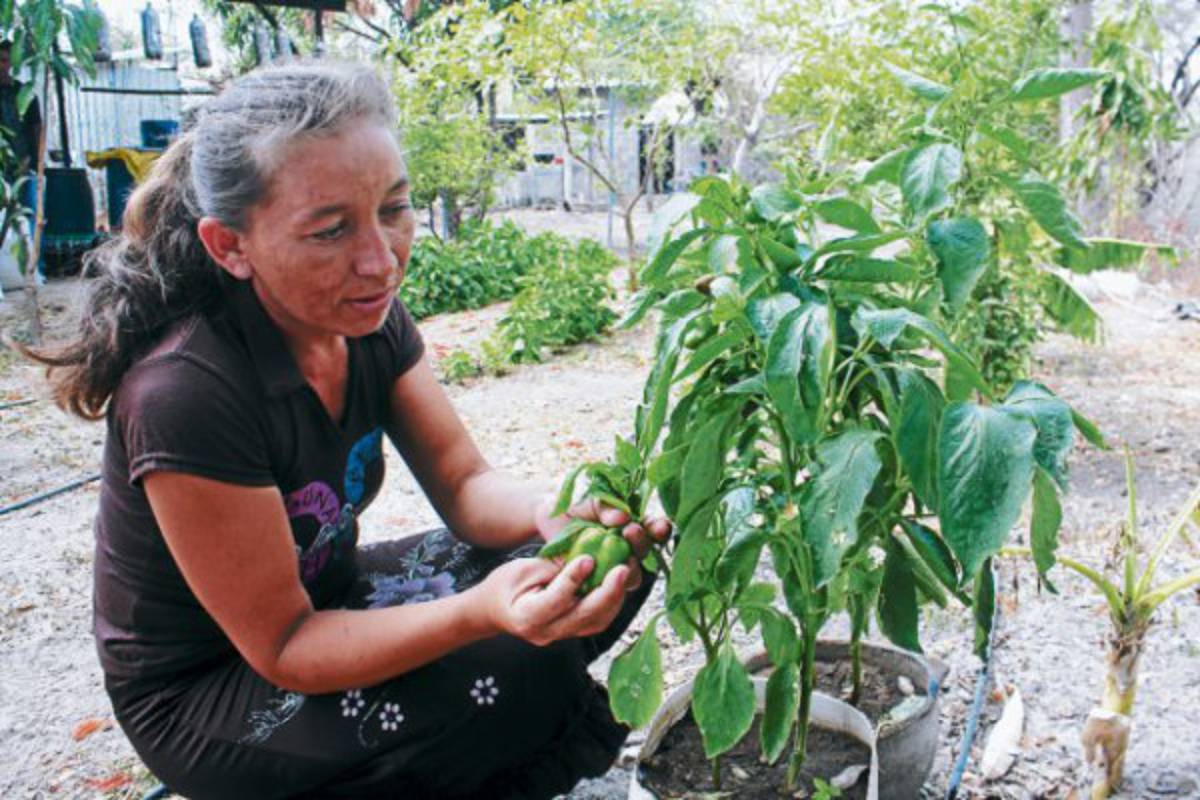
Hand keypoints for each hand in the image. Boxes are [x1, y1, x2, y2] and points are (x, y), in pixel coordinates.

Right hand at [477, 555, 630, 645]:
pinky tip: (619, 583)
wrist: (495, 610)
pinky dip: (611, 603)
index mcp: (527, 616)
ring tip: (626, 571)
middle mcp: (547, 633)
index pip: (555, 601)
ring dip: (615, 598)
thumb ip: (552, 567)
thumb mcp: (523, 569)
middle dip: (607, 592)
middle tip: (623, 567)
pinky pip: (597, 621)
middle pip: (584, 616)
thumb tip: (586, 555)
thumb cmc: (505, 585)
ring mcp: (562, 636)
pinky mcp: (573, 632)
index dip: (573, 580)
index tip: (588, 558)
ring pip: (596, 622)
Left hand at [535, 495, 671, 590]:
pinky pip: (611, 589)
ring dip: (629, 565)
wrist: (548, 522)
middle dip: (642, 541)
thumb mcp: (590, 501)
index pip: (652, 528)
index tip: (660, 527)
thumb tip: (622, 517)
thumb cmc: (574, 508)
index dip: (659, 529)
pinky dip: (609, 584)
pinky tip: (603, 576)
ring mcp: (614, 565)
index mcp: (632, 525)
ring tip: (619, 554)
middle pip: (645, 550)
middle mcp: (627, 546)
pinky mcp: (598, 582)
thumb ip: (606, 506)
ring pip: (633, 573)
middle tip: (631, 531)